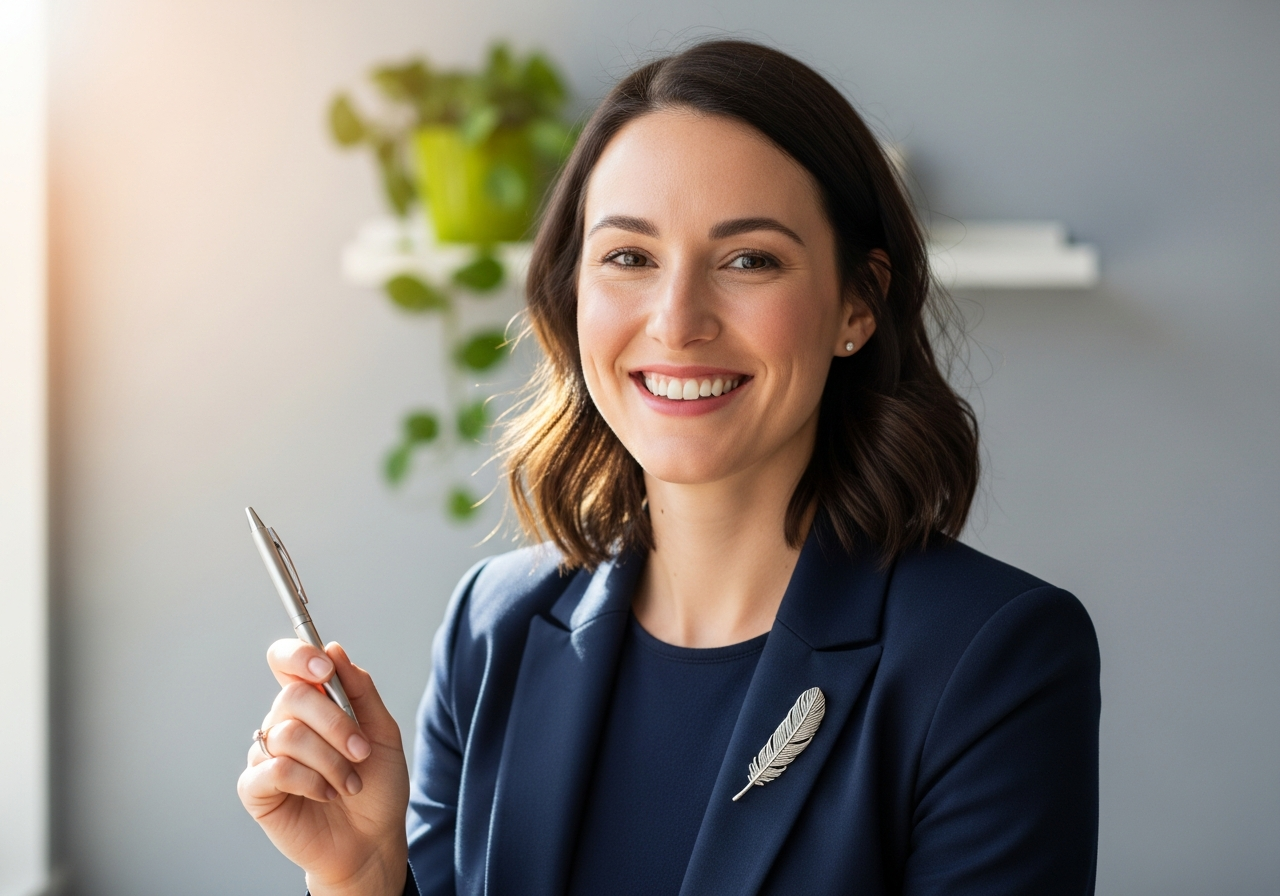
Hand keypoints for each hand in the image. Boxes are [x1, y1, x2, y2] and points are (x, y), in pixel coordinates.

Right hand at [238, 641, 408, 895]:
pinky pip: (274, 769)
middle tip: (360, 750)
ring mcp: (267, 755)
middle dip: (335, 723)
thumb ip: (360, 690)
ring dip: (330, 760)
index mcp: (313, 703)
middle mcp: (285, 724)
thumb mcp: (383, 732)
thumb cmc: (377, 787)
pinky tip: (327, 794)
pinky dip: (310, 781)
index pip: (286, 662)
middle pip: (291, 696)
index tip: (324, 670)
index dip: (297, 656)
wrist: (372, 840)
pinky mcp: (256, 789)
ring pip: (288, 734)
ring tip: (350, 783)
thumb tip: (334, 650)